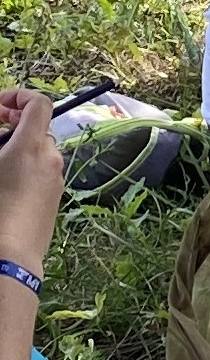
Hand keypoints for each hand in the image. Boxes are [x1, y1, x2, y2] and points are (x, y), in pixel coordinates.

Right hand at [0, 91, 64, 271]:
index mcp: (30, 148)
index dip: (19, 97)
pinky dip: (24, 170)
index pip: (39, 104)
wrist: (8, 261)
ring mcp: (54, 181)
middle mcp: (49, 160)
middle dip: (12, 126)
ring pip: (37, 153)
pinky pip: (40, 174)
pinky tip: (2, 186)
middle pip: (36, 129)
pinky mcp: (53, 200)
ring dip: (16, 150)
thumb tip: (2, 130)